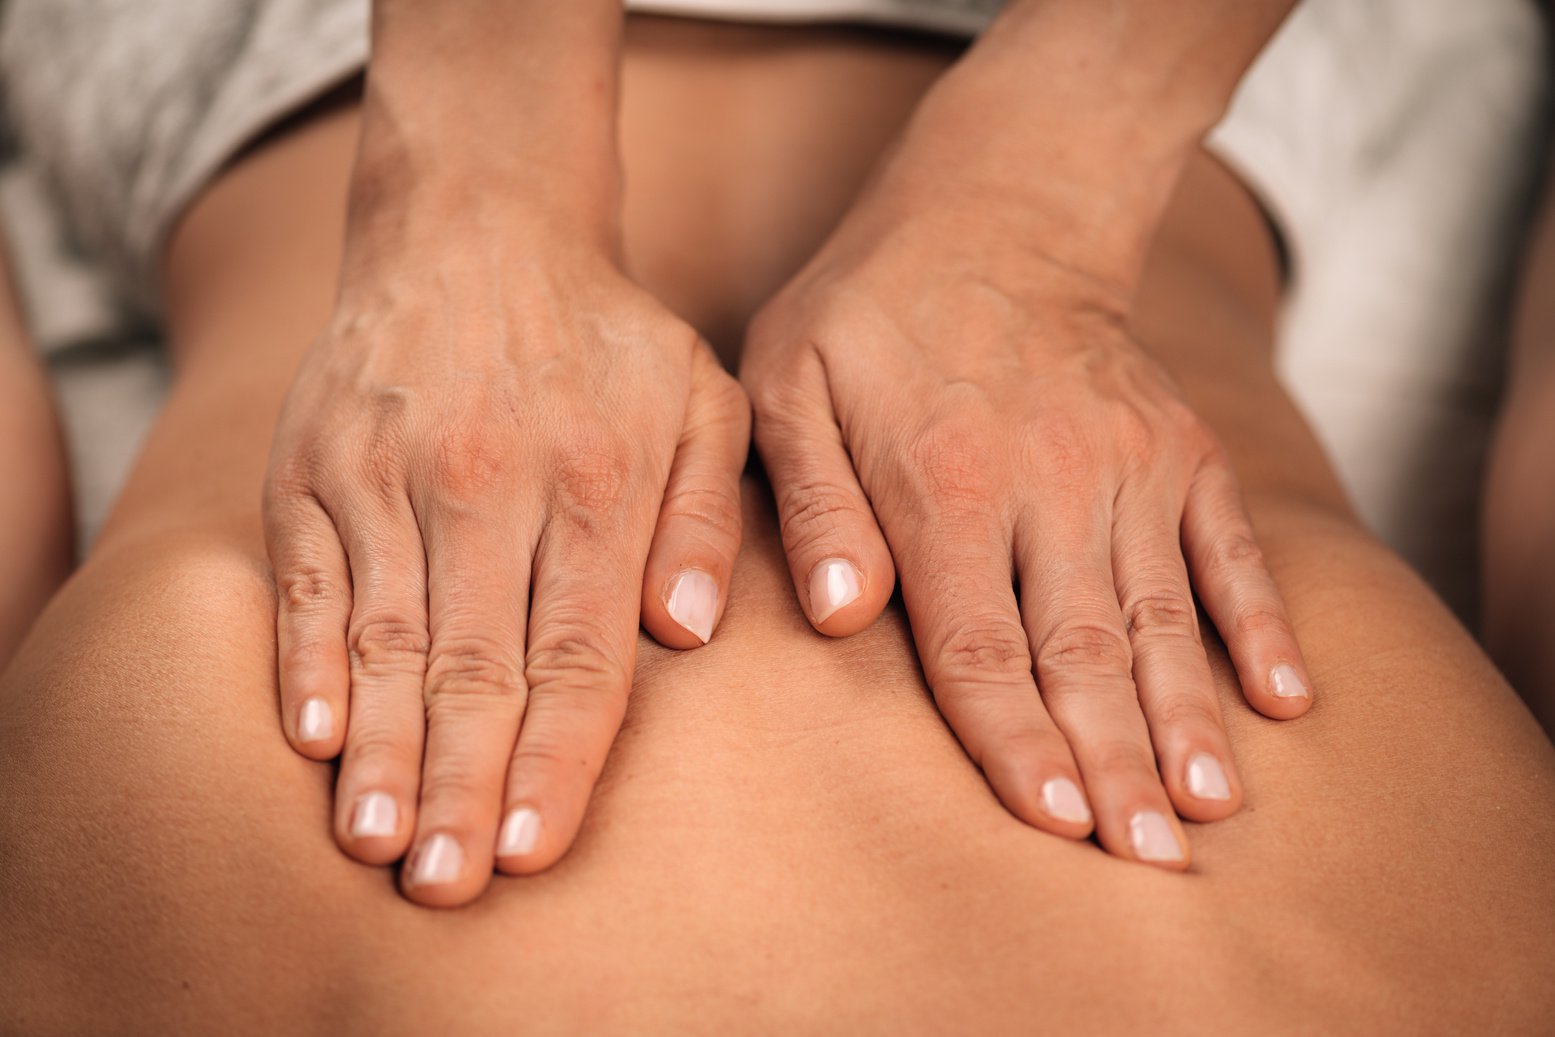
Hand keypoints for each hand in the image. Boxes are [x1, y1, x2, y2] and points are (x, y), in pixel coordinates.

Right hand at [264, 232, 748, 905]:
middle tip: (451, 885)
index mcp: (596, 481)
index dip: (557, 759)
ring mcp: (389, 472)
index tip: (536, 848)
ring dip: (383, 750)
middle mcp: (489, 482)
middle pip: (478, 664)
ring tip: (377, 842)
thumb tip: (691, 633)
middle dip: (466, 785)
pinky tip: (313, 740)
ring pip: (385, 637)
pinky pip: (305, 580)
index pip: (578, 652)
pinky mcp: (313, 463)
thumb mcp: (703, 399)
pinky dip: (304, 662)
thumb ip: (709, 516)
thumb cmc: (605, 337)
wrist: (476, 224)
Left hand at [741, 210, 1311, 868]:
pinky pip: (1231, 547)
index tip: (1055, 824)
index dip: (1015, 742)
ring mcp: (1131, 464)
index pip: (978, 645)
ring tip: (1211, 809)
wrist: (1000, 210)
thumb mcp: (791, 381)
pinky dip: (1261, 623)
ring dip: (1189, 718)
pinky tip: (1285, 699)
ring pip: (1163, 615)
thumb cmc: (869, 311)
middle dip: (1114, 764)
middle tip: (1147, 860)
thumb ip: (815, 500)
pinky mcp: (1183, 449)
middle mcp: (1052, 481)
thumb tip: (842, 616)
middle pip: (1082, 651)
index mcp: (946, 482)